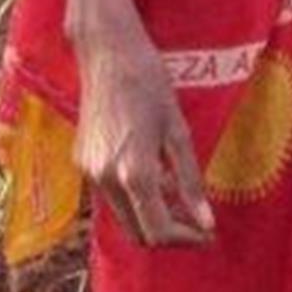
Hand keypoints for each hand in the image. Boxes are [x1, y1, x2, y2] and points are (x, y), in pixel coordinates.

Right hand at [71, 16, 214, 247]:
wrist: (107, 53)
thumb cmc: (149, 83)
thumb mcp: (178, 130)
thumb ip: (190, 181)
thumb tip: (206, 222)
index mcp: (133, 172)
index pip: (158, 230)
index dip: (186, 238)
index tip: (209, 234)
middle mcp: (105, 179)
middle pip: (138, 233)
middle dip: (170, 234)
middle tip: (200, 224)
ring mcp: (89, 173)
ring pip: (123, 218)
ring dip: (152, 218)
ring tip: (182, 200)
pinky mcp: (82, 163)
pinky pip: (111, 197)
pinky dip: (135, 200)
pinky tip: (158, 180)